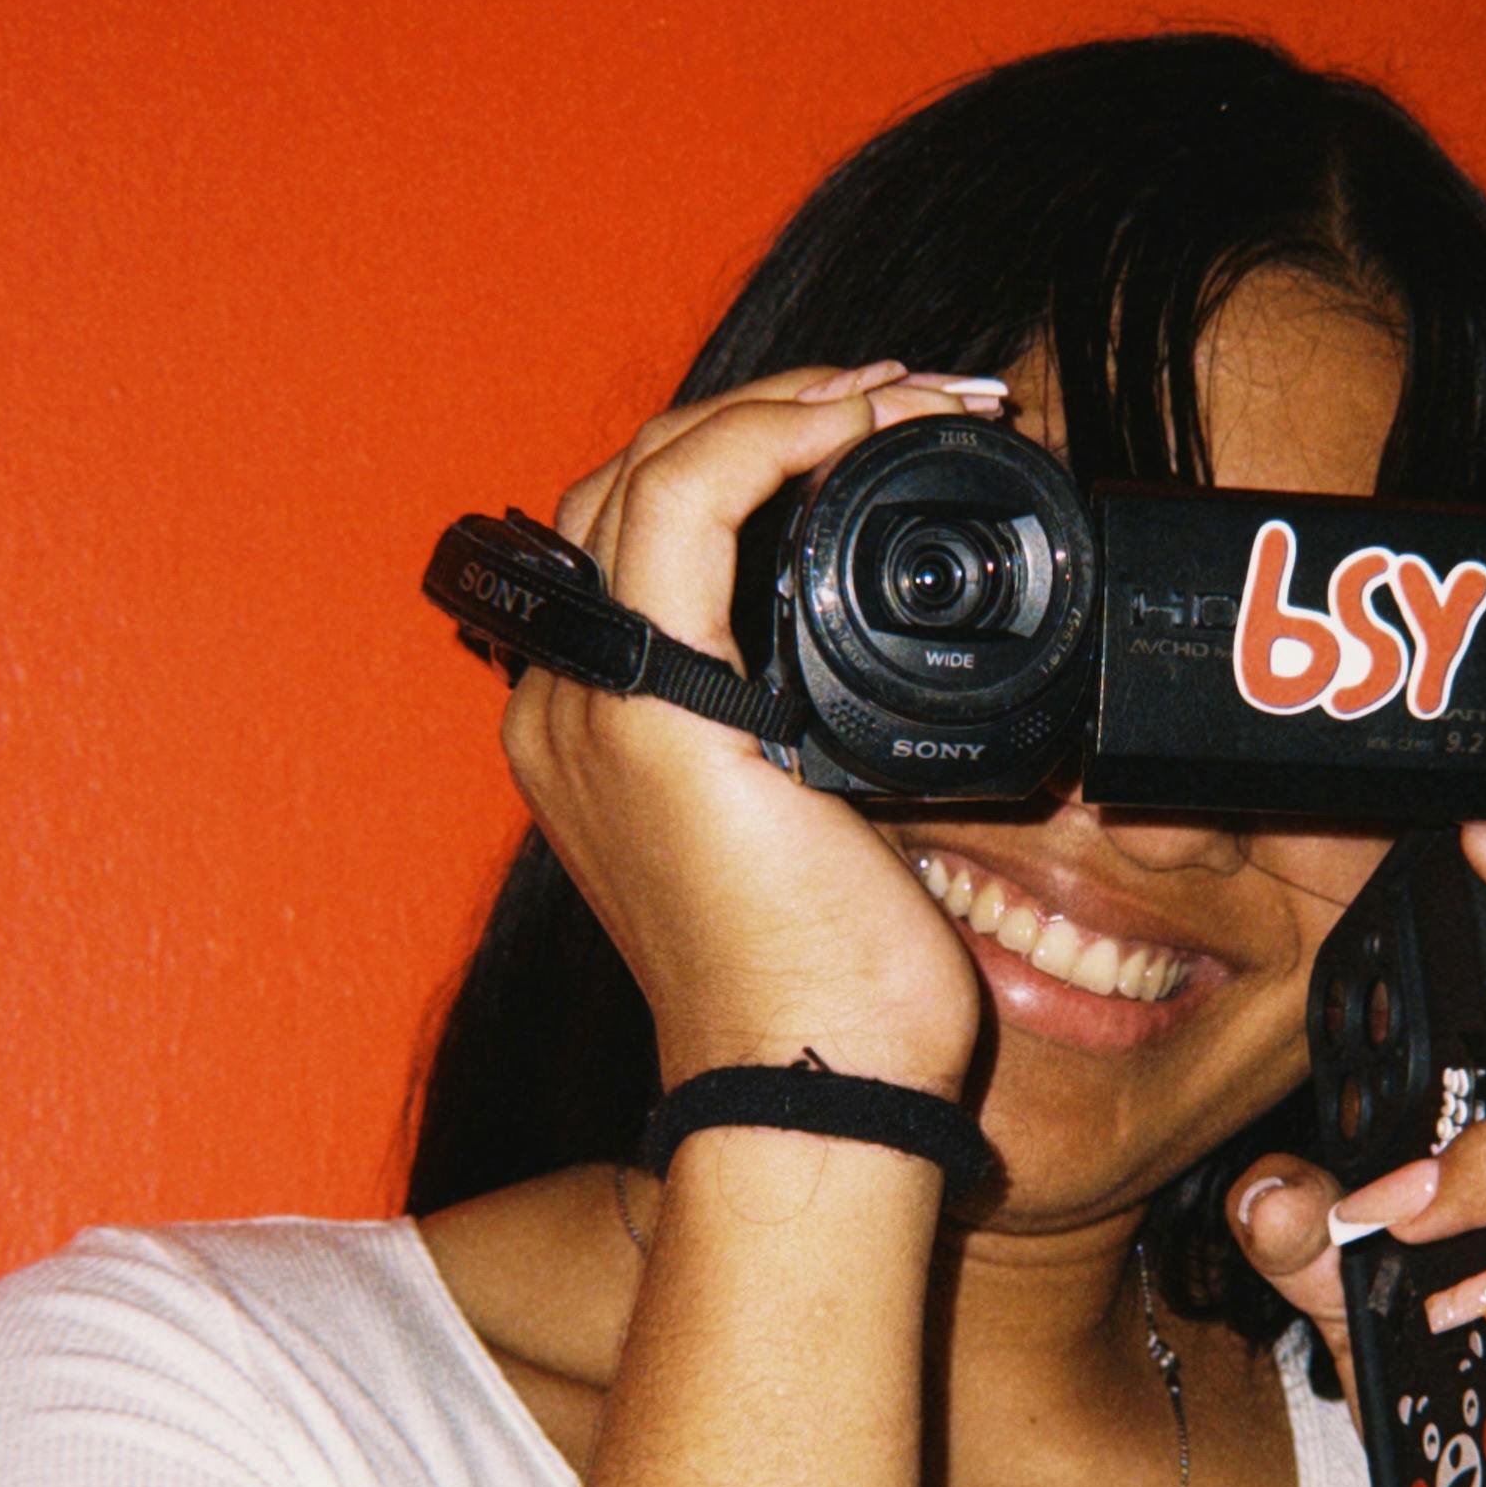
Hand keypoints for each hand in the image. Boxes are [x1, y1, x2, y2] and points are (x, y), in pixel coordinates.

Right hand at [500, 366, 1005, 1097]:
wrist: (809, 1093)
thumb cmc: (829, 994)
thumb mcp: (827, 827)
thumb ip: (826, 738)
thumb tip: (916, 687)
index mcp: (602, 726)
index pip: (642, 532)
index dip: (752, 450)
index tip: (881, 429)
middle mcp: (569, 703)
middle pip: (633, 483)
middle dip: (771, 409)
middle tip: (903, 394)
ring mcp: (596, 702)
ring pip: (651, 469)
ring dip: (783, 405)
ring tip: (899, 392)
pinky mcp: (653, 707)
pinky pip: (687, 506)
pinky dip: (772, 438)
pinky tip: (859, 423)